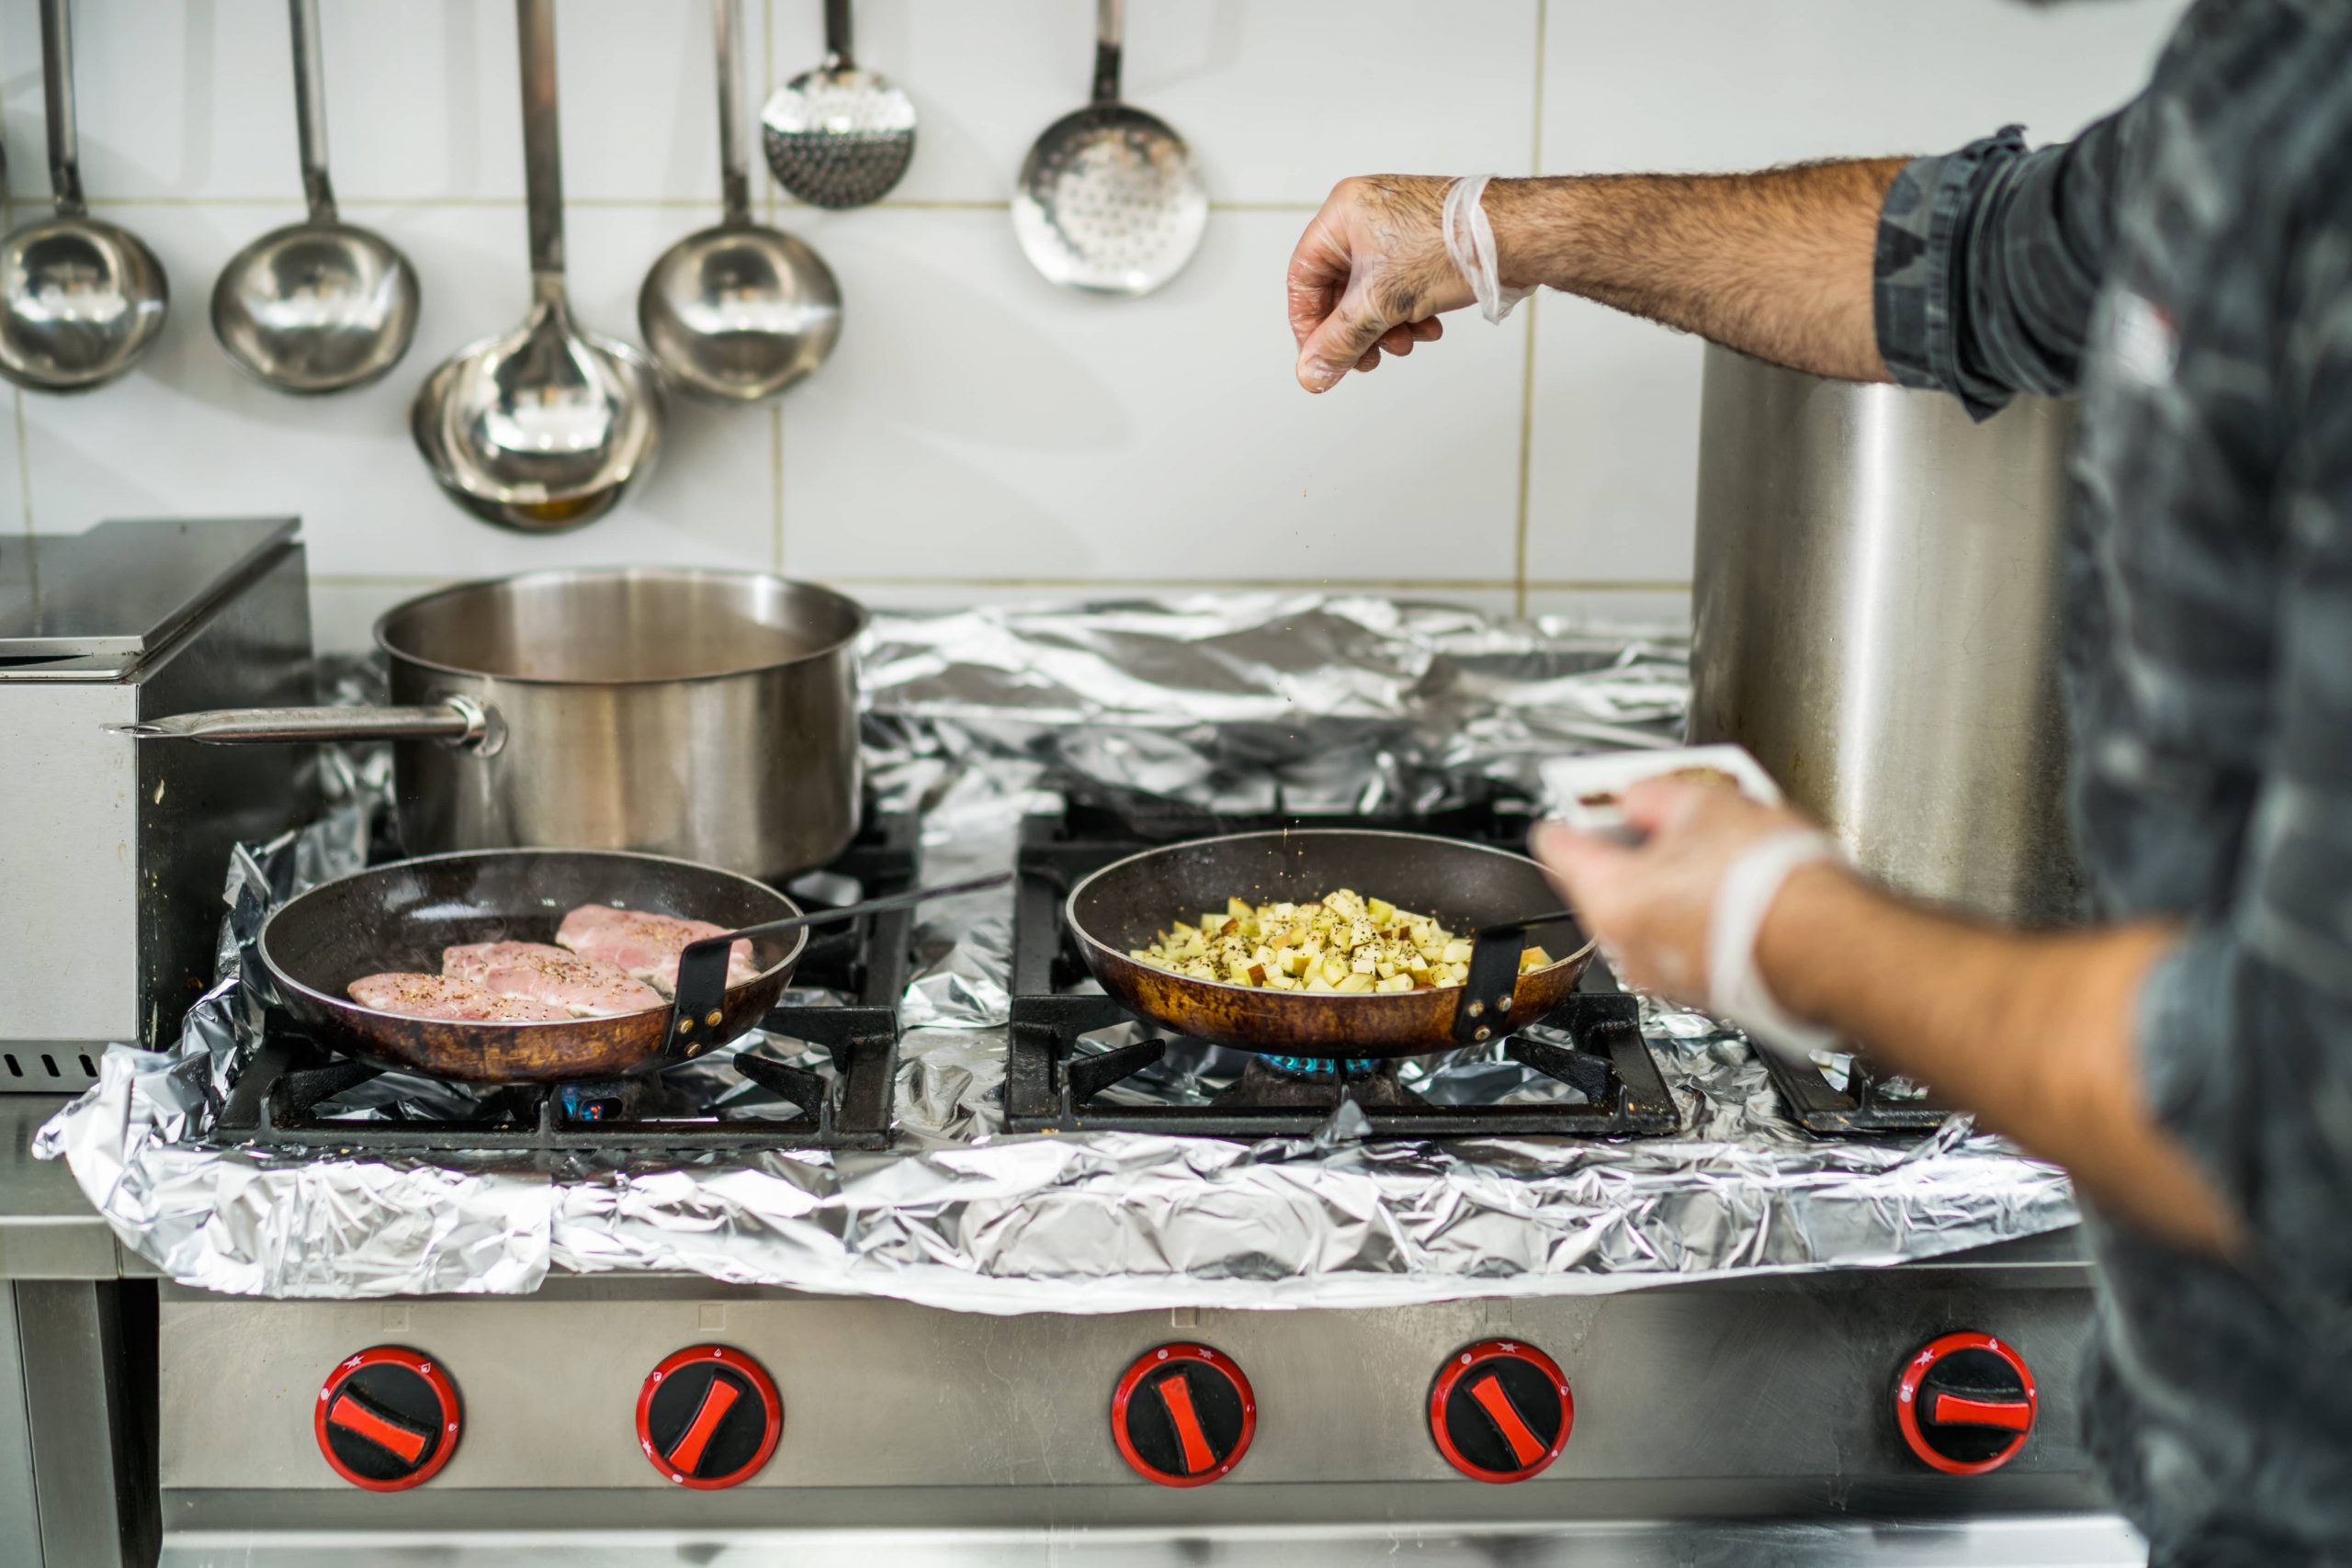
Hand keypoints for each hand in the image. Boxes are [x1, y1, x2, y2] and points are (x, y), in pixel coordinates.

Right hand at [1286, 175, 1466, 392]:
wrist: (1516, 235)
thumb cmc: (1452, 245)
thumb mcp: (1382, 303)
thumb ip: (1341, 341)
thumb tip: (1312, 372)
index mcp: (1344, 213)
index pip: (1303, 277)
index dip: (1308, 323)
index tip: (1319, 356)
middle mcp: (1366, 215)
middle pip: (1339, 289)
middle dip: (1355, 330)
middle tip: (1365, 359)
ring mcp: (1396, 228)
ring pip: (1371, 292)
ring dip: (1384, 327)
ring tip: (1405, 342)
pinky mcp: (1422, 245)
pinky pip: (1399, 286)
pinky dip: (1407, 313)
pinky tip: (1428, 327)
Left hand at [1530, 777, 1820, 1004]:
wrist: (1836, 950)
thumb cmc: (1771, 888)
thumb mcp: (1705, 804)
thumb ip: (1653, 795)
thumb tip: (1639, 795)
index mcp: (1611, 899)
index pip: (1559, 848)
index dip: (1572, 813)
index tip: (1579, 800)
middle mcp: (1629, 948)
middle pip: (1609, 883)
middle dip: (1637, 848)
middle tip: (1667, 816)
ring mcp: (1668, 976)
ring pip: (1652, 915)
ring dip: (1674, 883)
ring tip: (1720, 848)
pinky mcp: (1708, 990)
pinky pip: (1688, 942)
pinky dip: (1703, 916)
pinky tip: (1741, 889)